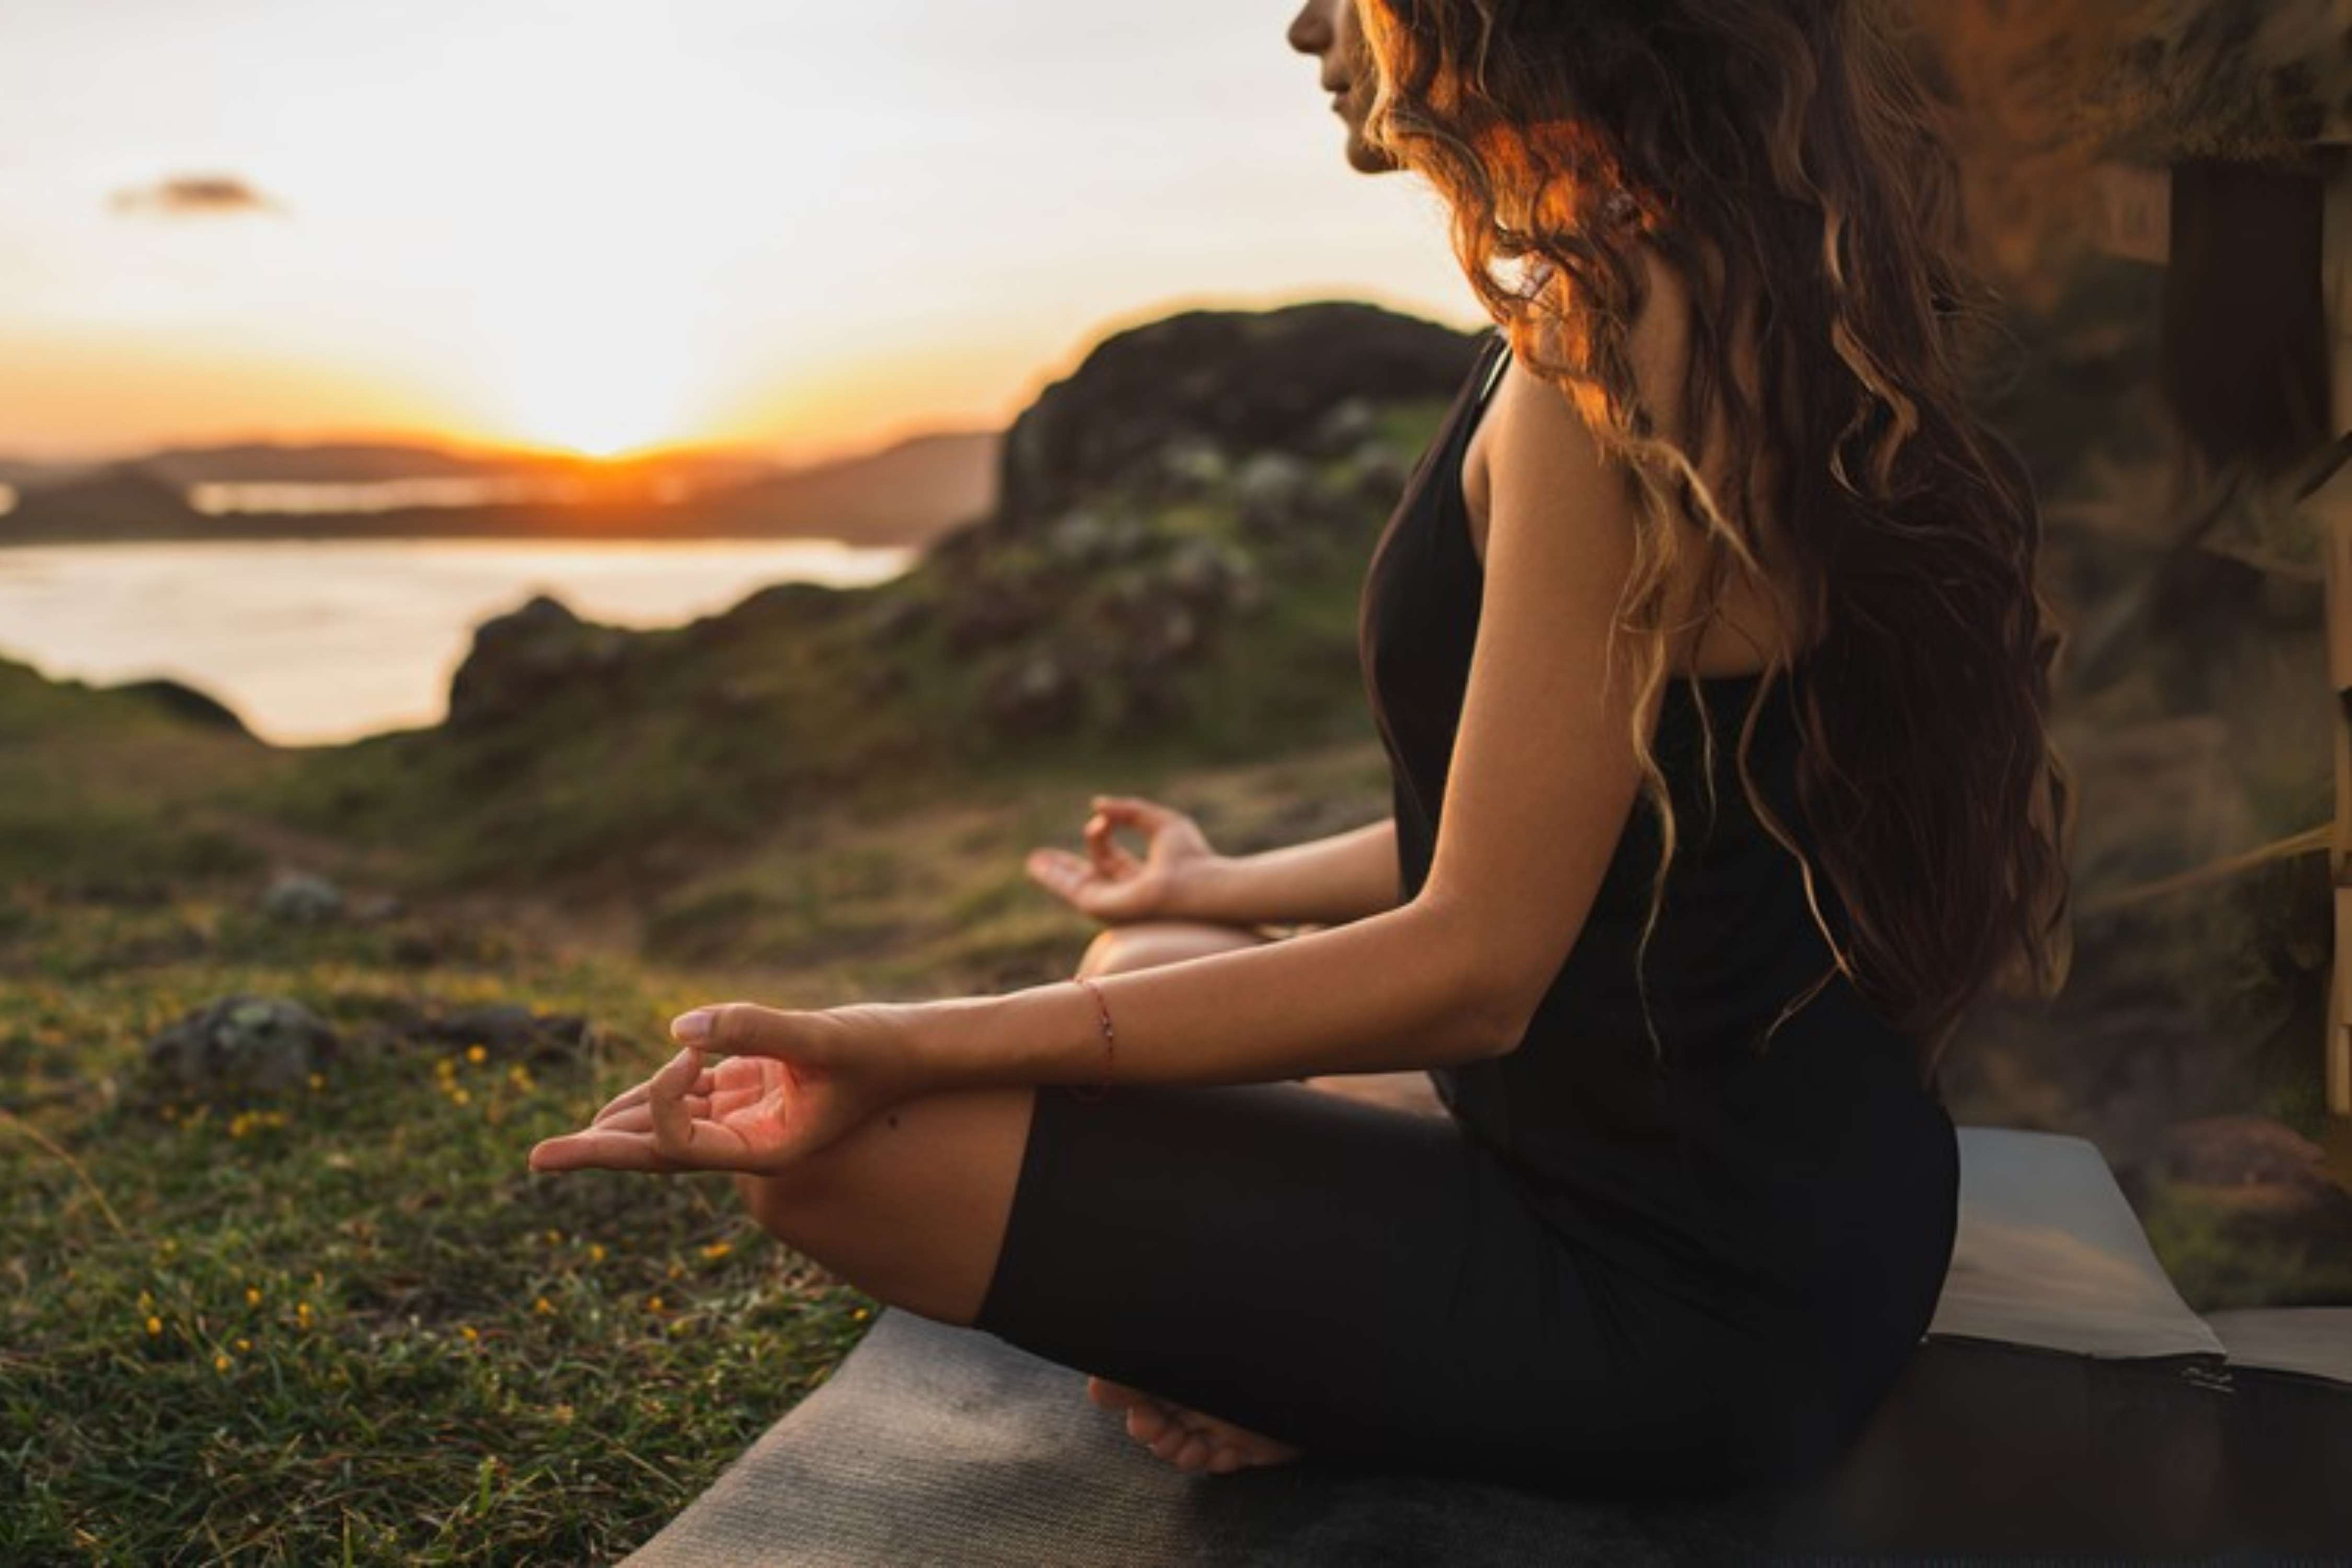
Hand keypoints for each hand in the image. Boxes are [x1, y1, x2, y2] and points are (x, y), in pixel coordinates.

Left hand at [526, 1003, 923, 1175]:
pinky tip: (632, 1094)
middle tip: (538, 1158)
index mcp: (767, 1150)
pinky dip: (664, 1091)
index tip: (684, 1053)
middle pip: (662, 1151)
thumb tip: (681, 1027)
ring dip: (625, 1123)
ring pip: (675, 1123)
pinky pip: (699, 1096)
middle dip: (601, 1150)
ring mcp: (753, 1114)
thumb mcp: (822, 1036)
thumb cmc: (880, 1051)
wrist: (920, 1052)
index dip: (665, 1100)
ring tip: (568, 1138)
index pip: (686, 1141)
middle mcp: (752, 1140)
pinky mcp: (759, 1087)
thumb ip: (755, 1028)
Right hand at [1025, 794, 1219, 924]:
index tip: (1101, 818)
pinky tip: (1040, 863)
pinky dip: (1056, 875)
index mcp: (1143, 879)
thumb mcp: (1160, 823)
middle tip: (1041, 859)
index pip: (1111, 860)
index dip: (1099, 836)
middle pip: (1089, 880)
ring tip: (1033, 862)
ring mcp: (1114, 905)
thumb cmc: (1192, 858)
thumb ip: (1130, 811)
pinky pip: (1072, 891)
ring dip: (1053, 875)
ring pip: (1076, 888)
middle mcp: (1126, 896)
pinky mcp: (1102, 908)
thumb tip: (1098, 805)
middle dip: (1065, 869)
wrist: (1200, 885)